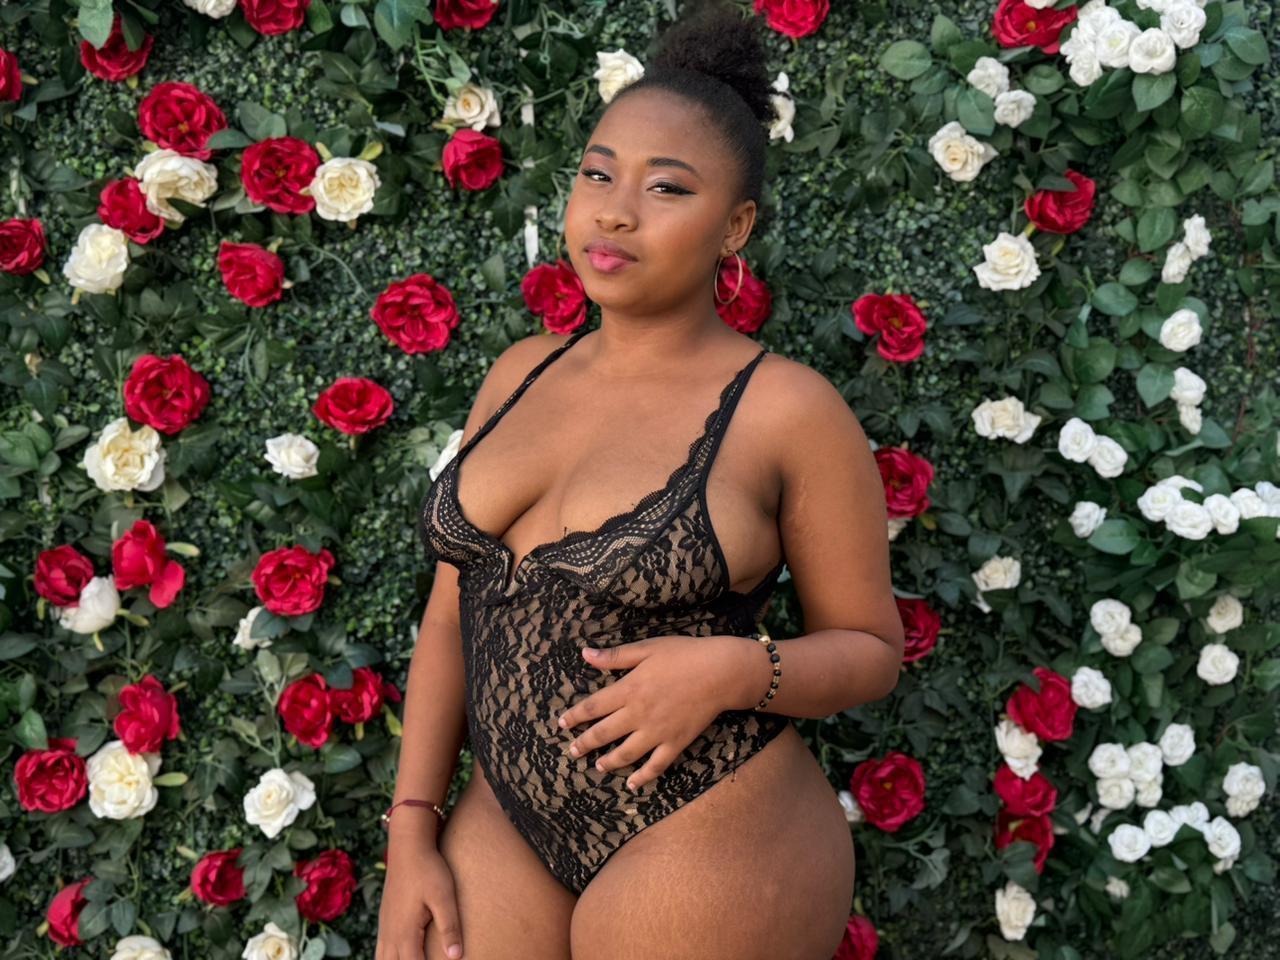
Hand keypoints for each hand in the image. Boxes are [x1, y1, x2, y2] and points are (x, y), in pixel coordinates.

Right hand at [375, 840, 463, 959]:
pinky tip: (398, 955)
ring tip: (412, 958)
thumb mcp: (444, 897)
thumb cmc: (428, 869)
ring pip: (382, 959)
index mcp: (404, 932)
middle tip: (425, 959)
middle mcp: (391, 933)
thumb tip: (456, 956)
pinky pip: (381, 948)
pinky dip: (387, 958)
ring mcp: (385, 926)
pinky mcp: (385, 918)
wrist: (408, 846)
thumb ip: (449, 927)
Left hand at [557, 634, 744, 791]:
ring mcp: (657, 732)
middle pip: (604, 733)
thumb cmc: (684, 655)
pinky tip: (632, 784)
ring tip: (597, 767)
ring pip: (625, 753)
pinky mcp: (675, 742)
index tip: (561, 724)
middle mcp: (638, 714)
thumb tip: (585, 654)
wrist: (721, 672)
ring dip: (608, 762)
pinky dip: (642, 777)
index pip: (593, 707)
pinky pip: (656, 766)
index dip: (574, 716)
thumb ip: (615, 656)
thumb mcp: (647, 648)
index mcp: (629, 689)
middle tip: (572, 751)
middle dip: (585, 744)